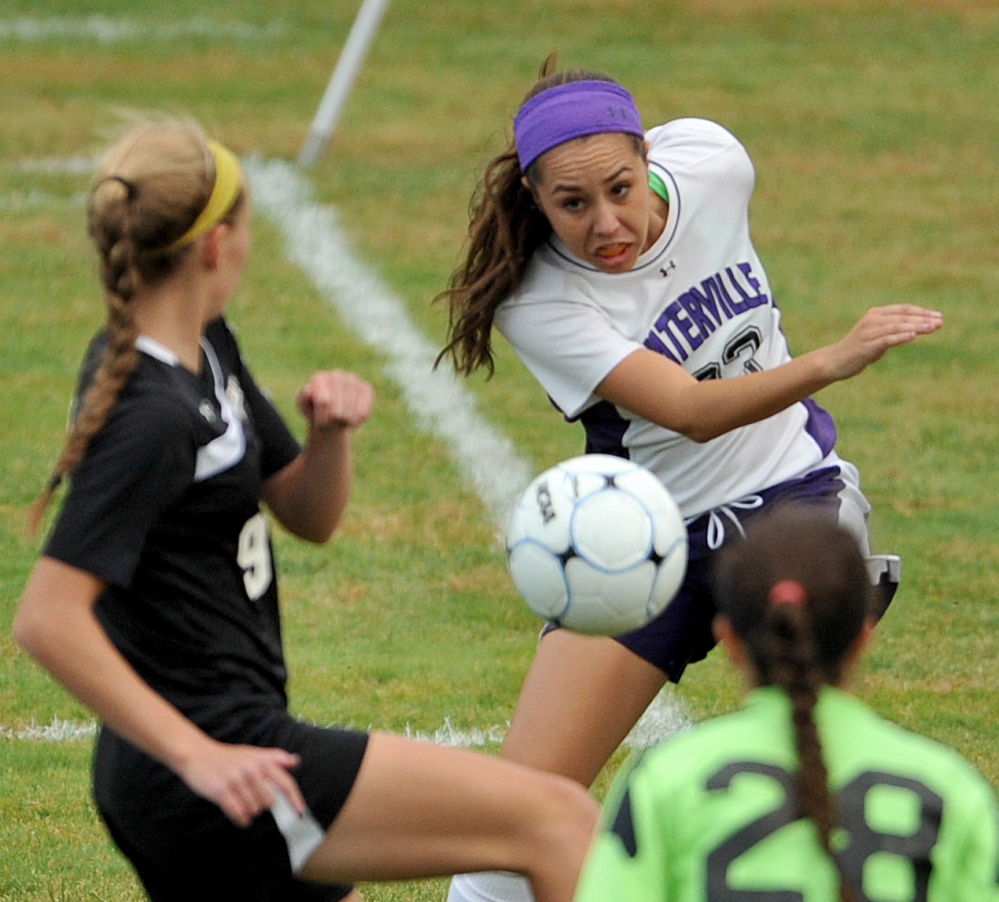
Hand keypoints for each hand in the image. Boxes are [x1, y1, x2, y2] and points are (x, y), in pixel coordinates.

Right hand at [176, 738, 306, 827]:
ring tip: (241, 802)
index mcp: (262, 761)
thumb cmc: (228, 757)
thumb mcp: (253, 753)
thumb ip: (275, 757)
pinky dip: (241, 819)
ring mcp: (236, 780)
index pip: (285, 783)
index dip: (295, 799)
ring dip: (249, 812)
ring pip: (254, 810)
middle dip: (263, 806)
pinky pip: (239, 814)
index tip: (300, 813)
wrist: (198, 754)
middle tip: (252, 800)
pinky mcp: (221, 791)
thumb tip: (295, 761)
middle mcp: (252, 770)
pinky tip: (238, 815)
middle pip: (269, 802)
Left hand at [296, 370, 373, 431]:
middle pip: (337, 410)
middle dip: (333, 422)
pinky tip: (351, 419)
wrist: (330, 415)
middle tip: (330, 423)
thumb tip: (308, 391)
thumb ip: (302, 398)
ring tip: (339, 421)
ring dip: (344, 423)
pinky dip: (357, 421)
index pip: (324, 402)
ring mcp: (352, 380)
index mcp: (319, 377)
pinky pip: (363, 412)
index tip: (319, 424)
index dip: (321, 419)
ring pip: (350, 413)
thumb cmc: (314, 410)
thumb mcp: (303, 406)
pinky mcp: (366, 388)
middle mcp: (336, 375)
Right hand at [826, 304, 941, 379]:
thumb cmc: (858, 349)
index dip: (922, 312)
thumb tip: (916, 329)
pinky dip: (901, 336)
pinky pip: (886, 339)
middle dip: (923, 319)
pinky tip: (913, 335)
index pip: (903, 309)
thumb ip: (893, 330)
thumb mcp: (877, 336)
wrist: (834, 361)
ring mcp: (868, 332)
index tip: (938, 316)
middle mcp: (872, 320)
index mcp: (875, 314)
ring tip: (933, 328)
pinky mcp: (866, 346)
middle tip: (941, 322)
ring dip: (917, 326)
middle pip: (902, 317)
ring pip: (897, 326)